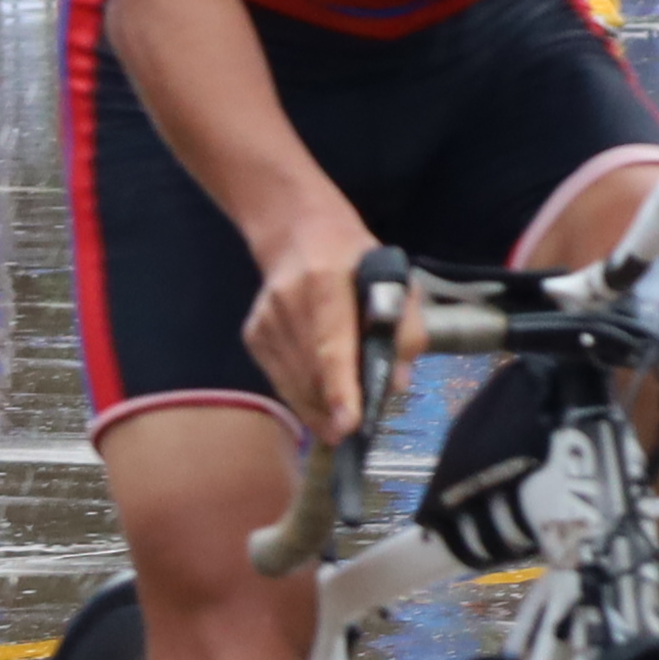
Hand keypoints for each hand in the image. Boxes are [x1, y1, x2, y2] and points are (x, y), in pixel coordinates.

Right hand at [244, 198, 404, 448]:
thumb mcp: (396, 283)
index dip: (341, 387)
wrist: (299, 235)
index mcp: (327, 282)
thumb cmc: (358, 263)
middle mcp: (288, 301)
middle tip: (357, 425)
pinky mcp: (253, 334)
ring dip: (321, 407)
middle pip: (312, 374)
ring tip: (342, 410)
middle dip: (337, 408)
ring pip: (294, 385)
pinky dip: (304, 395)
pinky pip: (280, 381)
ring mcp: (265, 319)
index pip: (332, 344)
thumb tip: (396, 384)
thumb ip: (405, 331)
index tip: (349, 424)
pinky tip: (320, 385)